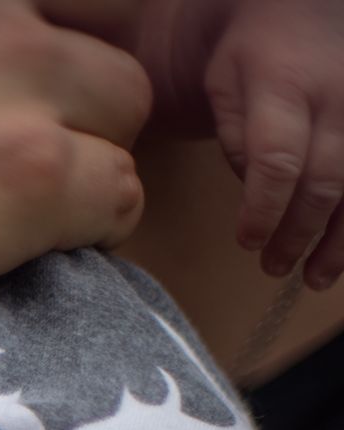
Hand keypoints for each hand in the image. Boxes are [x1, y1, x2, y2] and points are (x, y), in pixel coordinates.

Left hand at [199, 0, 343, 286]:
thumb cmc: (251, 57)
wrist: (299, 11)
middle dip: (299, 232)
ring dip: (340, 240)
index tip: (248, 242)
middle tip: (273, 266)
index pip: (277, 157)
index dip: (264, 207)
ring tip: (314, 279)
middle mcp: (337, 97)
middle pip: (324, 179)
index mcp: (284, 86)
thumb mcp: (222, 87)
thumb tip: (256, 194)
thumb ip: (235, 139)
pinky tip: (341, 253)